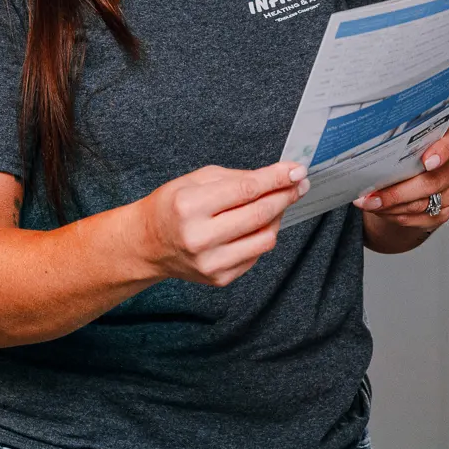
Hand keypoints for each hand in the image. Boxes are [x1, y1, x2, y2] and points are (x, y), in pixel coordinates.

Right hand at [136, 162, 306, 285]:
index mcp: (189, 206)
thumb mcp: (197, 180)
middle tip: (299, 184)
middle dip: (285, 196)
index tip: (297, 170)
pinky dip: (261, 235)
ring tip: (274, 204)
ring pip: (265, 238)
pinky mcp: (220, 278)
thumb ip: (238, 178)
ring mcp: (210, 262)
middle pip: (260, 214)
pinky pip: (256, 254)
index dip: (277, 178)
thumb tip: (278, 177)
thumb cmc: (172, 207)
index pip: (246, 190)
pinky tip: (254, 225)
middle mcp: (200, 237)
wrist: (148, 244)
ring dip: (277, 217)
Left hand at [357, 127, 448, 246]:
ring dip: (391, 205)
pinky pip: (418, 218)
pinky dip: (395, 215)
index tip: (426, 162)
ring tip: (369, 203)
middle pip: (432, 182)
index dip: (442, 152)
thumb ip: (402, 144)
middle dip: (398, 191)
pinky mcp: (445, 212)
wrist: (417, 175)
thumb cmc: (412, 152)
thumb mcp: (410, 141)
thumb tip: (372, 153)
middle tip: (372, 195)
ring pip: (422, 204)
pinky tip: (380, 209)